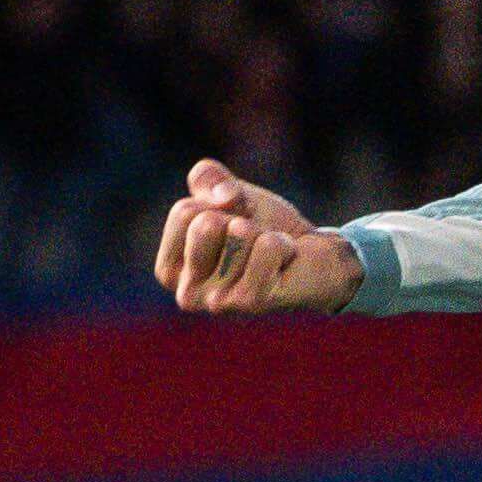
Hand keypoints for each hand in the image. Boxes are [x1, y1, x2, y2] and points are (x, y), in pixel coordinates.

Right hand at [155, 159, 360, 315]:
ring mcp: (218, 303)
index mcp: (170, 271)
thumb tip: (224, 198)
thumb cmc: (263, 227)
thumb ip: (207, 178)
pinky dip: (283, 243)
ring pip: (239, 232)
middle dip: (238, 217)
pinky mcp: (251, 303)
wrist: (311, 255)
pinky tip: (285, 264)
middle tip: (254, 240)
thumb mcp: (228, 193)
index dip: (218, 205)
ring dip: (263, 232)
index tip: (233, 224)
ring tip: (269, 254)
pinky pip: (267, 246)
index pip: (183, 212)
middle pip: (205, 223)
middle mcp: (187, 295)